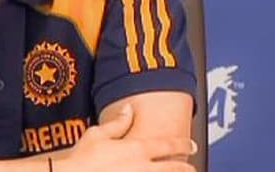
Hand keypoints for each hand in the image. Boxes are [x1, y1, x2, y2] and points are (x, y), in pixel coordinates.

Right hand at [58, 105, 196, 171]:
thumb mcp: (97, 134)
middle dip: (186, 168)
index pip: (167, 145)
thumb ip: (118, 122)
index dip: (182, 143)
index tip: (191, 143)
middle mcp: (143, 168)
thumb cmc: (82, 160)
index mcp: (136, 149)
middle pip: (175, 168)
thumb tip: (129, 109)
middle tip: (192, 167)